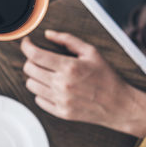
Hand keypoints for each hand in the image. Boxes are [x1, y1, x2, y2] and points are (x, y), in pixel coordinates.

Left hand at [21, 31, 145, 137]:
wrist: (119, 105)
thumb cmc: (107, 77)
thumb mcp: (91, 52)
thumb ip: (68, 40)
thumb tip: (49, 34)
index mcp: (69, 67)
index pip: (35, 55)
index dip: (26, 46)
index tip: (27, 43)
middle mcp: (62, 84)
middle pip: (29, 69)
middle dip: (31, 60)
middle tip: (39, 58)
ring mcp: (61, 100)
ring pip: (30, 85)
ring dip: (35, 76)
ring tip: (46, 73)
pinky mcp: (61, 112)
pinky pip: (38, 100)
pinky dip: (41, 92)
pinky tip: (51, 87)